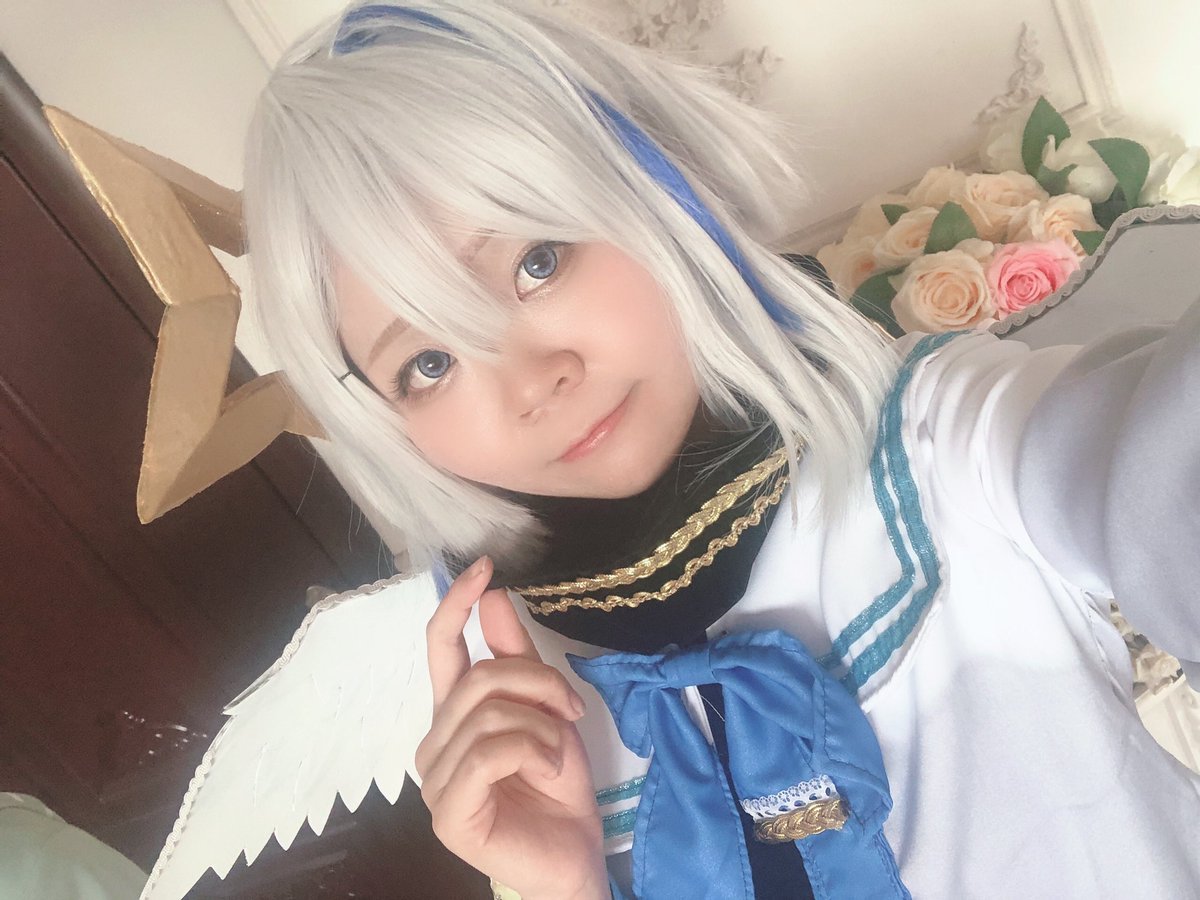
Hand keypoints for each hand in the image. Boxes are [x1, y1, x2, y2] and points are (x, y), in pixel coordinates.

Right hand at [415, 557, 607, 899]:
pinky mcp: (448, 812)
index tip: (484, 566)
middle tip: (571, 708)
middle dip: (538, 684)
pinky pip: (490, 752)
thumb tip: (494, 594)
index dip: (456, 603)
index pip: (440, 647)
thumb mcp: (546, 708)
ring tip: (557, 752)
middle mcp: (434, 741)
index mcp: (452, 713)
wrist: (574, 853)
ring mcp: (434, 779)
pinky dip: (532, 751)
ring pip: (490, 715)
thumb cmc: (556, 784)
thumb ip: (517, 655)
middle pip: (480, 677)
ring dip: (542, 727)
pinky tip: (548, 770)